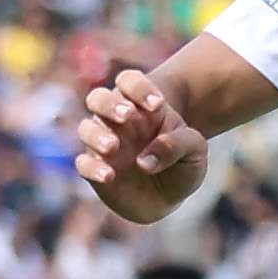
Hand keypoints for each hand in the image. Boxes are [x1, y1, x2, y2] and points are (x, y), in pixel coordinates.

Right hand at [75, 67, 204, 218]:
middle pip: (98, 98)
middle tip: (127, 115)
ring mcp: (103, 143)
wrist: (171, 196)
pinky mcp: (96, 168)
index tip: (157, 104)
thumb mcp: (194, 150)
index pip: (129, 81)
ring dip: (97, 134)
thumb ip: (178, 144)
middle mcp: (117, 122)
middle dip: (109, 103)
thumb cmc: (182, 163)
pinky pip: (83, 163)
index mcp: (142, 108)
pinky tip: (109, 176)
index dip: (138, 87)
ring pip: (86, 128)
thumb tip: (145, 160)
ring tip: (113, 146)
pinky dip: (92, 167)